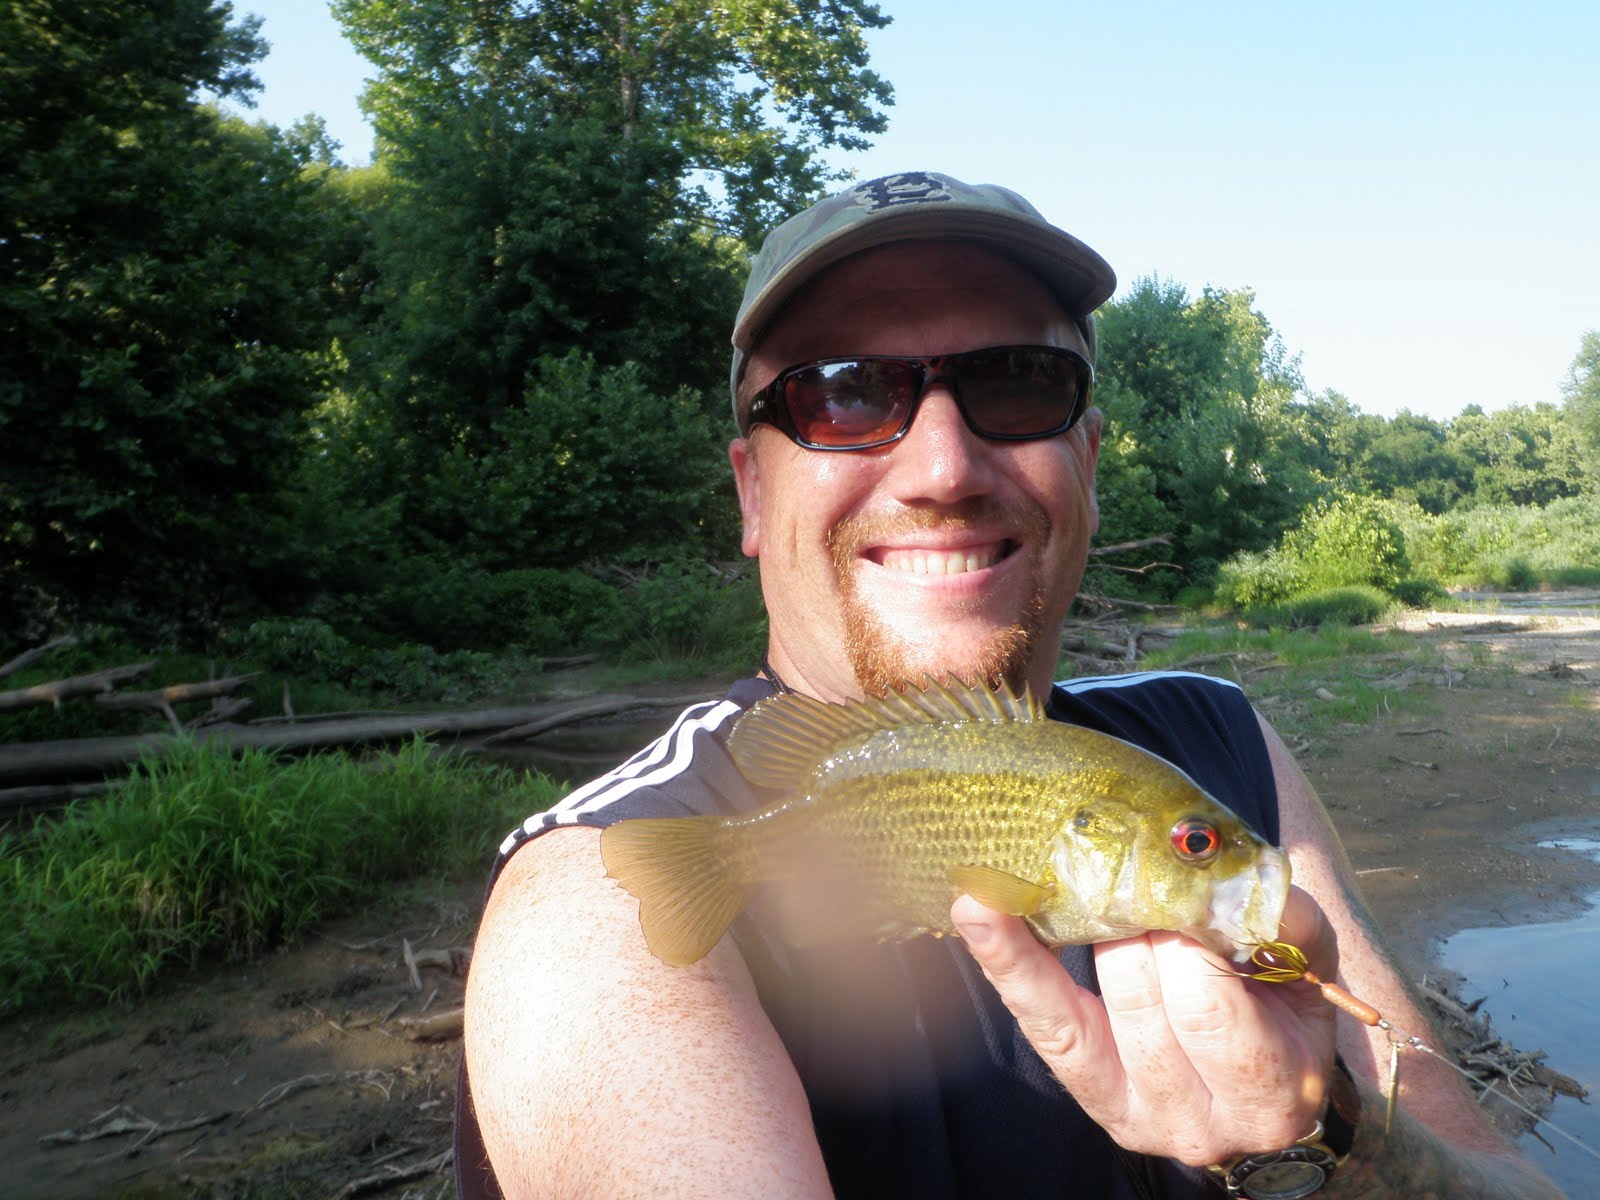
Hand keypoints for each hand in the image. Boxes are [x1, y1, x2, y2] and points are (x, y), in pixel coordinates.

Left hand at [950, 886, 1338, 1166]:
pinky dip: (1005, 960)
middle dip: (1133, 928)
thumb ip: (1287, 922)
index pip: (1205, 1006)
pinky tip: (976, 907)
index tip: (1178, 886)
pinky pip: (1040, 1022)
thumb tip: (1233, 871)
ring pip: (1079, 1012)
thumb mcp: (1308, 969)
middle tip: (1135, 876)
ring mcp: (1134, 1115)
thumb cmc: (1284, 1010)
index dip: (1183, 939)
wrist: (1270, 1083)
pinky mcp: (1088, 1093)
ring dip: (1082, 934)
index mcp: (1269, 1087)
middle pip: (1138, 1001)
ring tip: (1085, 885)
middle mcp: (1196, 1119)